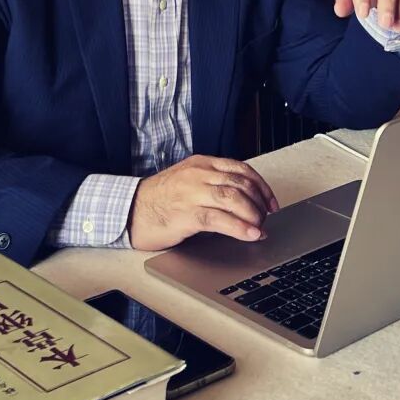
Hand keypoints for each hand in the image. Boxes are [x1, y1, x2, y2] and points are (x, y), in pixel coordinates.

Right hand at [128, 155, 278, 251]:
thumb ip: (212, 185)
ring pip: (234, 197)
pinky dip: (240, 227)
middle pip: (241, 183)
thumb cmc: (158, 201)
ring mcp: (191, 192)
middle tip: (266, 218)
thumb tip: (244, 203)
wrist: (128, 211)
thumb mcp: (188, 183)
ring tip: (261, 227)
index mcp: (200, 164)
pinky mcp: (186, 213)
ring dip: (253, 214)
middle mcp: (198, 174)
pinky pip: (219, 219)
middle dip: (259, 202)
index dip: (261, 186)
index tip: (271, 202)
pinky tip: (250, 234)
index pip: (241, 169)